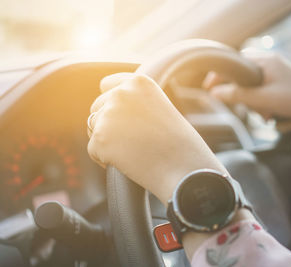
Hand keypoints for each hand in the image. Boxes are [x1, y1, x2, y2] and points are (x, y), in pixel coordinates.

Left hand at [87, 73, 225, 205]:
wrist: (183, 167)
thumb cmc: (178, 143)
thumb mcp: (159, 108)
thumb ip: (135, 101)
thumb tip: (109, 107)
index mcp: (138, 82)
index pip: (106, 84)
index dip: (112, 102)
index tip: (124, 117)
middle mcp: (121, 93)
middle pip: (96, 107)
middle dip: (109, 123)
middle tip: (135, 140)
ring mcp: (109, 115)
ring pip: (93, 128)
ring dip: (107, 140)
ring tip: (134, 150)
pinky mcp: (100, 138)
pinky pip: (93, 150)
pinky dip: (105, 159)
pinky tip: (129, 162)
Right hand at [203, 53, 290, 119]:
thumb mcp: (262, 99)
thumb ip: (237, 95)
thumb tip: (213, 93)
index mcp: (265, 61)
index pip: (235, 63)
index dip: (220, 75)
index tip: (209, 88)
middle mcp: (271, 62)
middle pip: (243, 77)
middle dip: (244, 96)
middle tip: (250, 109)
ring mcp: (278, 72)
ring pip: (253, 87)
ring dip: (256, 104)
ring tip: (267, 116)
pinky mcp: (283, 84)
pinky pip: (264, 92)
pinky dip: (265, 104)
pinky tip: (273, 115)